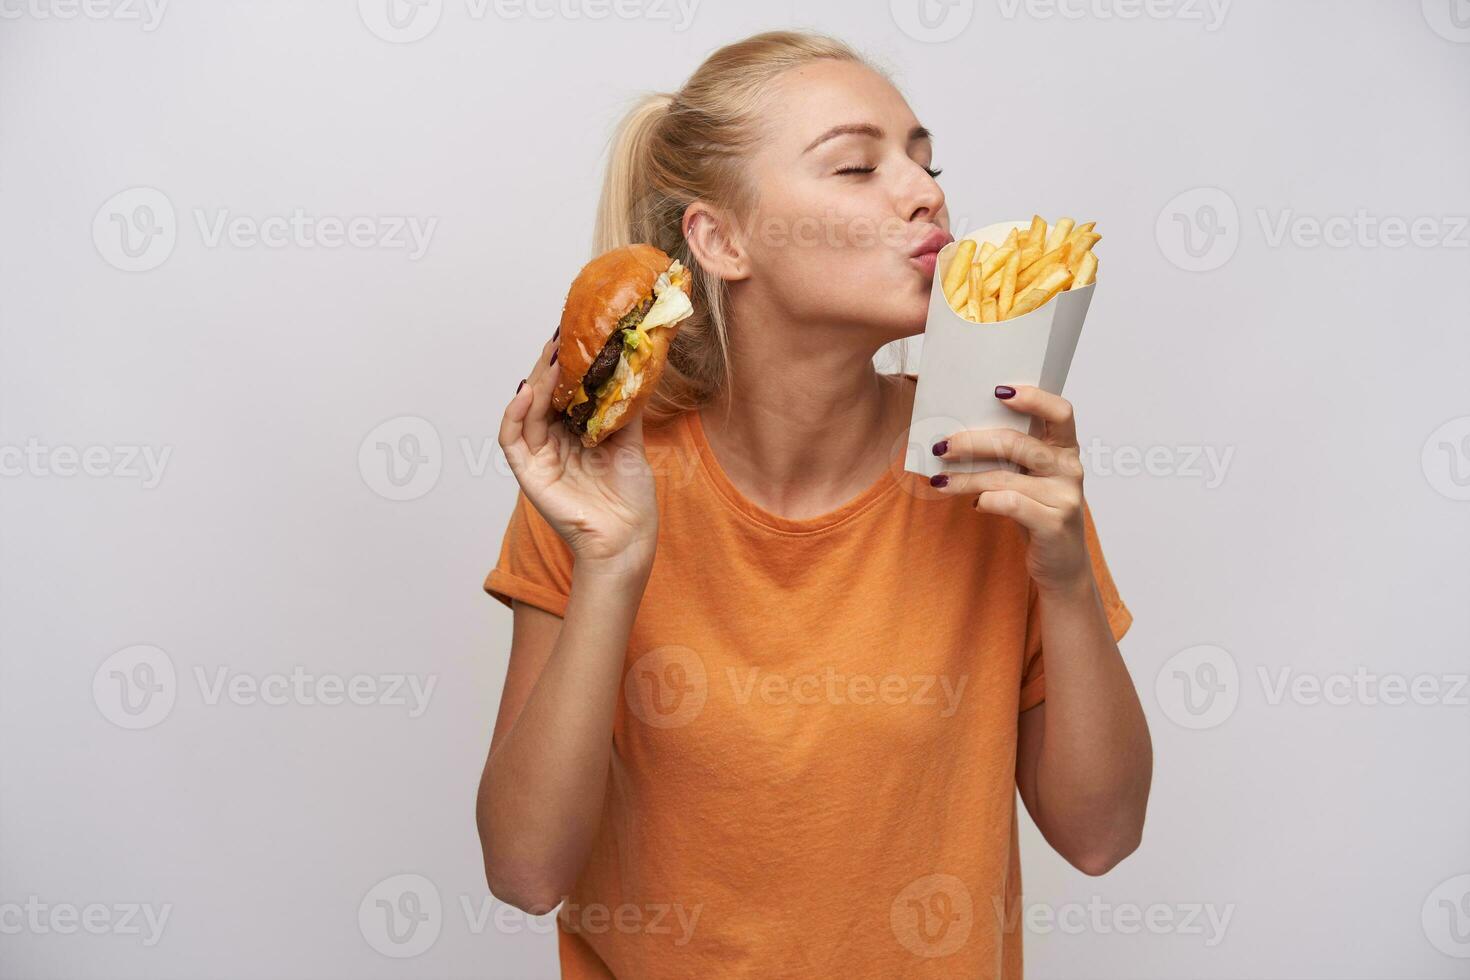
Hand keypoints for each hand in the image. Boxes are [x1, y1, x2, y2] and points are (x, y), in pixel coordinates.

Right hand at [498, 330, 658, 573]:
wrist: (627, 535)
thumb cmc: (629, 496)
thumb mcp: (630, 443)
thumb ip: (624, 410)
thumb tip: (633, 370)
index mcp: (575, 434)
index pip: (563, 393)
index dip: (566, 366)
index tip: (575, 337)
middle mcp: (554, 442)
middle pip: (542, 397)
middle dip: (548, 367)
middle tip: (559, 338)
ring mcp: (539, 457)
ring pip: (526, 411)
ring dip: (536, 383)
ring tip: (550, 359)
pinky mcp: (528, 473)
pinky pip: (511, 439)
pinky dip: (514, 414)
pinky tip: (526, 392)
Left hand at [928, 385, 1090, 595]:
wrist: (1061, 566)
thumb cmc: (1037, 512)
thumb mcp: (1029, 478)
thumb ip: (1011, 455)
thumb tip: (956, 432)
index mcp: (1065, 449)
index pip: (1060, 412)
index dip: (1033, 398)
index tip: (998, 390)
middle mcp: (1070, 469)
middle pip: (1017, 442)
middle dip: (972, 442)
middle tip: (942, 446)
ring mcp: (1065, 497)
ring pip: (1005, 476)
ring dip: (966, 477)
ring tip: (940, 480)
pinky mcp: (1054, 524)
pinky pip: (1011, 503)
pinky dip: (987, 500)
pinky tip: (976, 505)